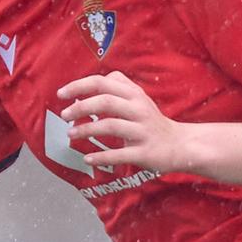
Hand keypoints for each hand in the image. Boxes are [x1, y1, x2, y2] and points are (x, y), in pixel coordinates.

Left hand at [53, 72, 202, 175]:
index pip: (103, 83)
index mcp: (135, 95)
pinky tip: (87, 159)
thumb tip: (92, 82)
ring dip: (86, 130)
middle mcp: (139, 110)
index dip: (79, 86)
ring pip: (110, 126)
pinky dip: (101, 157)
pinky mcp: (145, 152)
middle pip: (105, 102)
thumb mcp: (139, 98)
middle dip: (80, 107)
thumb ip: (119, 87)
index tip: (61, 94)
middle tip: (65, 115)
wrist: (180, 145)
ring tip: (70, 134)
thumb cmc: (152, 122)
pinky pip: (119, 154)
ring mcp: (142, 131)